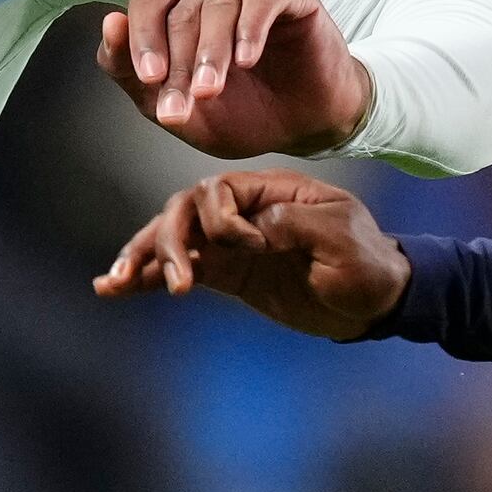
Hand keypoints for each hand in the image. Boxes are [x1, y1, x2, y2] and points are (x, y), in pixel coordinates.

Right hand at [94, 167, 412, 337]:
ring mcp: (232, 244)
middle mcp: (243, 212)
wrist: (377, 301)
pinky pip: (181, 270)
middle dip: (170, 243)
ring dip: (143, 258)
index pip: (218, 192)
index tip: (253, 250)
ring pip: (173, 240)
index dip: (222, 221)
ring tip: (115, 283)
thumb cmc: (367, 261)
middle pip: (183, 211)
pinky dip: (147, 279)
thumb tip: (253, 228)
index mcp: (270, 191)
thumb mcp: (342, 235)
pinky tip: (114, 289)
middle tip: (177, 282)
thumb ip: (296, 223)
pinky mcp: (228, 274)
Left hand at [97, 0, 369, 158]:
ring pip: (217, 4)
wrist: (306, 124)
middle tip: (181, 105)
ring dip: (210, 51)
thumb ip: (133, 74)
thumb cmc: (243, 112)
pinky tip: (246, 59)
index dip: (141, 38)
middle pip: (180, 11)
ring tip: (210, 90)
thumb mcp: (179, 109)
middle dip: (178, 64)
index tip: (149, 79)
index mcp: (180, 9)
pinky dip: (249, 28)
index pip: (147, 3)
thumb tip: (108, 24)